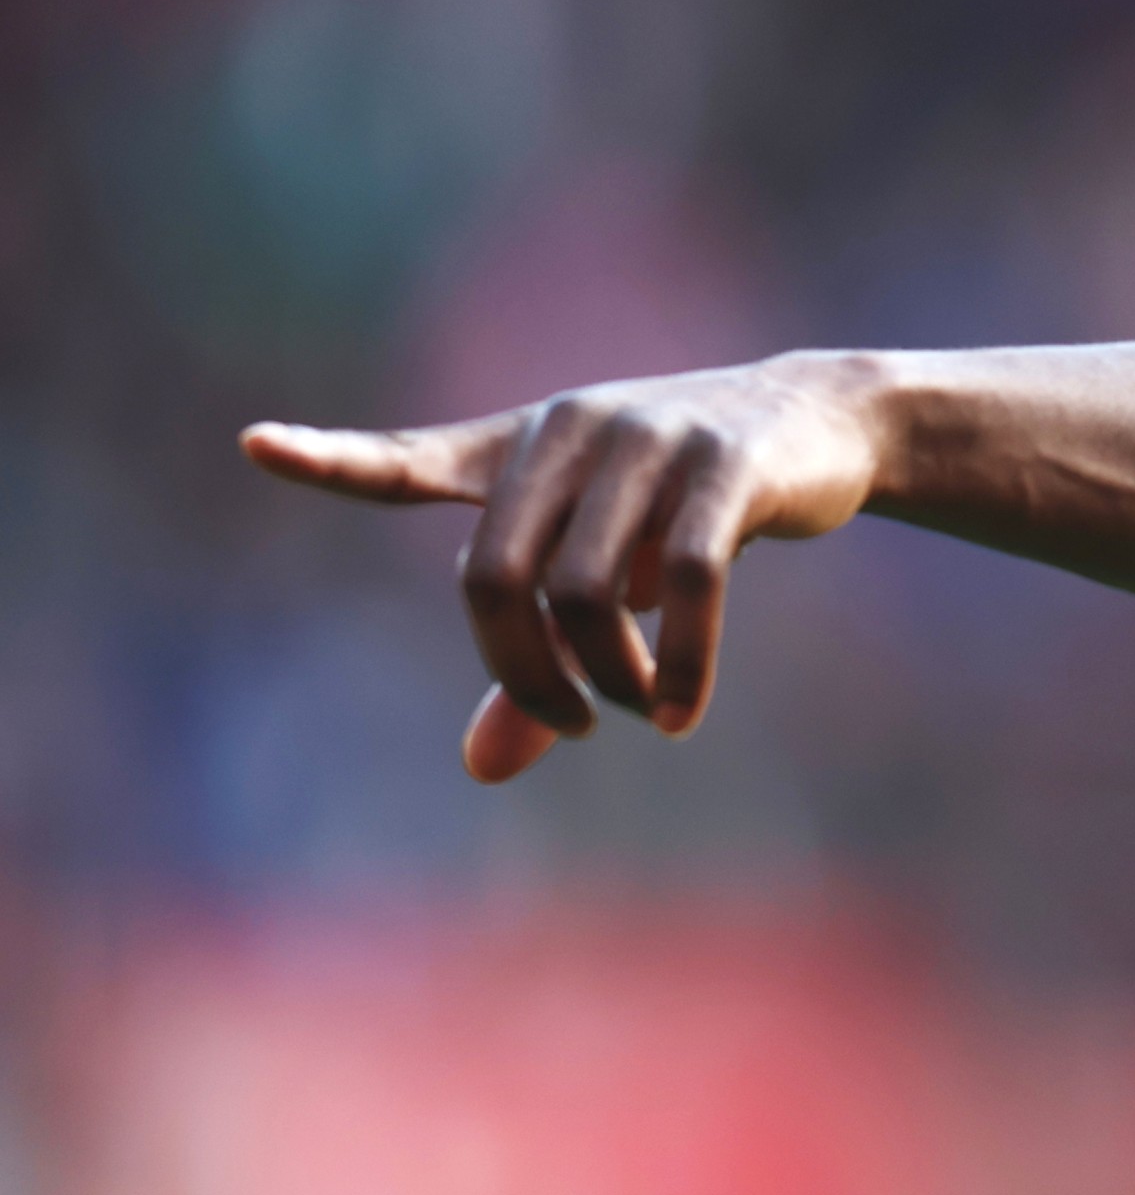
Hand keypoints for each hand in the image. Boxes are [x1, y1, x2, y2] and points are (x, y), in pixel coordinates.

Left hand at [241, 355, 886, 781]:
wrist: (821, 423)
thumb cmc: (690, 503)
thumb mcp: (611, 571)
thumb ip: (538, 659)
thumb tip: (478, 771)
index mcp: (525, 446)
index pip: (412, 461)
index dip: (335, 459)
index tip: (254, 445)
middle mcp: (572, 431)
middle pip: (496, 577)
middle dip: (523, 674)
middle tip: (569, 723)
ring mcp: (650, 440)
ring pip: (590, 592)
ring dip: (608, 680)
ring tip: (641, 711)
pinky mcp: (726, 465)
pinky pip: (689, 584)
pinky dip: (683, 667)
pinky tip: (680, 712)